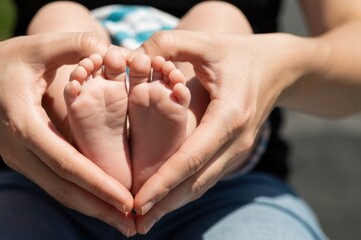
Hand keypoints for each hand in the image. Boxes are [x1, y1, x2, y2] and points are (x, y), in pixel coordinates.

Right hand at [0, 32, 135, 235]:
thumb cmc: (5, 61)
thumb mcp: (36, 46)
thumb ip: (73, 45)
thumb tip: (111, 51)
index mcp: (23, 124)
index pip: (65, 162)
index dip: (96, 183)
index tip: (127, 200)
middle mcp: (19, 150)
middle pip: (63, 188)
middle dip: (100, 208)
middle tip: (134, 225)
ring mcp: (20, 159)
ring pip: (59, 192)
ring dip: (92, 208)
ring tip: (124, 222)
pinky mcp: (24, 161)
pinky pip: (54, 183)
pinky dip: (79, 196)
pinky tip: (101, 203)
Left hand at [130, 30, 308, 232]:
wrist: (281, 67)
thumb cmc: (240, 54)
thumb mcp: (207, 42)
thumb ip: (169, 43)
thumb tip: (133, 58)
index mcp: (230, 115)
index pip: (193, 157)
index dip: (165, 182)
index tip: (138, 202)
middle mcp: (236, 141)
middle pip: (197, 182)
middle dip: (164, 205)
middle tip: (132, 224)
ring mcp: (238, 151)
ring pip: (202, 185)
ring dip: (173, 204)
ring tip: (143, 221)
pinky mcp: (234, 153)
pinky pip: (206, 177)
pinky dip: (184, 192)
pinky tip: (164, 201)